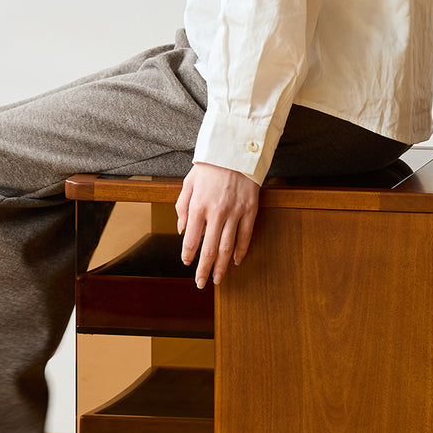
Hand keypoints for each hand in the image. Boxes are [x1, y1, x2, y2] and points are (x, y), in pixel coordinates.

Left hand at [176, 162, 259, 287]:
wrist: (235, 149)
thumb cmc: (209, 166)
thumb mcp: (188, 183)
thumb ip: (182, 208)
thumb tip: (182, 231)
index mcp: (198, 206)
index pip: (192, 239)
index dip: (188, 255)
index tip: (187, 263)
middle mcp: (217, 212)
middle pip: (209, 249)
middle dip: (204, 269)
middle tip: (201, 283)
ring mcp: (235, 212)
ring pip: (227, 247)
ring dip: (222, 266)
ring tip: (218, 279)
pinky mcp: (250, 210)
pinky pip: (245, 236)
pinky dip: (240, 251)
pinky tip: (235, 261)